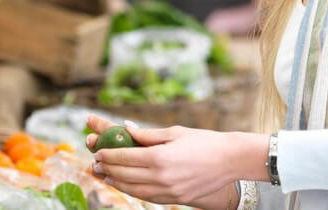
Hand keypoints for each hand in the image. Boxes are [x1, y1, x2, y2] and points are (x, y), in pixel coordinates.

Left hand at [85, 115, 268, 206]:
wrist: (231, 160)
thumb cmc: (204, 141)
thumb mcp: (174, 132)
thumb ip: (147, 134)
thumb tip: (126, 129)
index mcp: (159, 157)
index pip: (124, 157)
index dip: (108, 154)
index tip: (98, 152)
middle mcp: (161, 177)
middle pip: (125, 174)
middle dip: (107, 169)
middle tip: (96, 164)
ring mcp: (169, 191)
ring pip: (134, 190)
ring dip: (117, 182)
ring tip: (106, 176)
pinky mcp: (176, 199)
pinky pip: (149, 197)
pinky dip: (134, 191)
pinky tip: (127, 185)